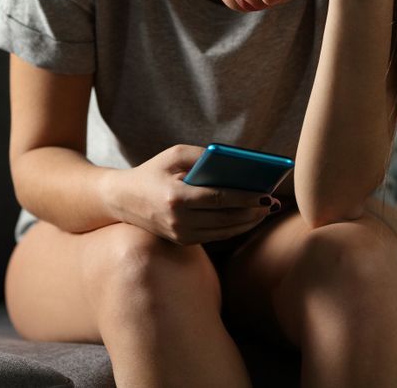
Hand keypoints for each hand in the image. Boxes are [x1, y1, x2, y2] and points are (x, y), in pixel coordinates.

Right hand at [115, 145, 278, 245]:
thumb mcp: (175, 154)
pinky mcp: (183, 241)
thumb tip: (238, 164)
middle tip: (274, 202)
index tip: (267, 193)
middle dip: (254, 211)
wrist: (122, 199)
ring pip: (225, 231)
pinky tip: (249, 217)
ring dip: (248, 222)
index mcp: (176, 197)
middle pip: (227, 218)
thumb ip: (205, 156)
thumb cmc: (153, 171)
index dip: (246, 198)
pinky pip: (216, 236)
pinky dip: (235, 227)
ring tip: (266, 210)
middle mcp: (179, 221)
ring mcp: (180, 235)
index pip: (220, 199)